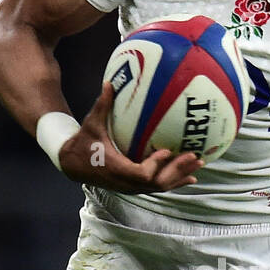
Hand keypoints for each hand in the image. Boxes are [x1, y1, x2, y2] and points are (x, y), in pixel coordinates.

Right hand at [56, 82, 203, 193]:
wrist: (72, 165)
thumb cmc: (83, 143)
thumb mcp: (91, 124)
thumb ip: (102, 105)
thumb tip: (109, 82)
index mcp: (117, 168)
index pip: (142, 173)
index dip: (156, 165)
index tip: (166, 151)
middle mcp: (126, 182)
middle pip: (158, 183)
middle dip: (177, 170)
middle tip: (194, 156)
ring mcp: (132, 187)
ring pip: (160, 187)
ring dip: (180, 176)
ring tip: (198, 164)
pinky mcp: (135, 187)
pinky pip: (158, 187)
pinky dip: (174, 181)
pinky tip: (189, 176)